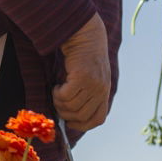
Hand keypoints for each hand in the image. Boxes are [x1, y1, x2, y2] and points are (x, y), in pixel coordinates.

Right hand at [53, 13, 110, 130]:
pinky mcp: (82, 76)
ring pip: (70, 107)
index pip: (98, 119)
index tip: (69, 122)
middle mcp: (101, 90)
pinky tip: (57, 84)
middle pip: (80, 116)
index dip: (82, 125)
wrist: (86, 35)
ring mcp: (93, 84)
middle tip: (58, 101)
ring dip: (59, 101)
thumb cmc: (84, 58)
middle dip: (65, 113)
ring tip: (57, 90)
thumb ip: (86, 95)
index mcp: (105, 93)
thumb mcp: (91, 78)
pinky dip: (57, 93)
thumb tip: (68, 116)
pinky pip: (65, 96)